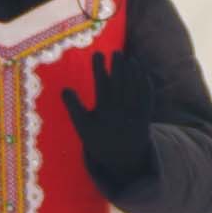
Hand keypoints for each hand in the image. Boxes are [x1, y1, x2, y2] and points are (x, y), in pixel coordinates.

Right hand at [57, 51, 157, 183]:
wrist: (121, 160)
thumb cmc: (98, 140)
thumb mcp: (82, 126)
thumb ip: (73, 107)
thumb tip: (64, 89)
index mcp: (104, 113)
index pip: (102, 84)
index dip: (99, 68)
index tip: (97, 54)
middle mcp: (121, 112)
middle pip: (121, 82)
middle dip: (118, 66)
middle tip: (116, 52)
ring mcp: (135, 113)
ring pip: (135, 87)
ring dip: (133, 71)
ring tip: (128, 58)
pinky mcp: (146, 116)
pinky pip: (147, 96)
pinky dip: (145, 83)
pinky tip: (141, 71)